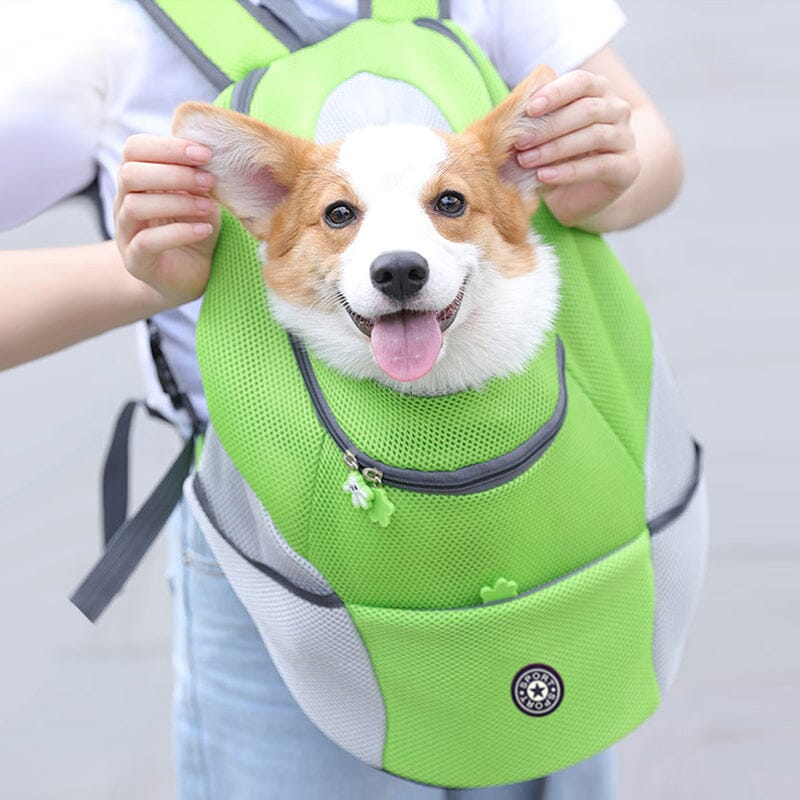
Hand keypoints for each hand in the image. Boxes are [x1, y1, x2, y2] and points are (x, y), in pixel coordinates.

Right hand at [114, 134, 220, 308]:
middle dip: (174, 173)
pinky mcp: (136, 261)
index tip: (204, 153)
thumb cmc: (193, 231)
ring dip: (178, 202)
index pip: (135, 149)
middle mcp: (124, 202)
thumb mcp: (201, 200)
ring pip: (135, 206)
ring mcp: (126, 233)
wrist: (186, 277)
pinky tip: (204, 230)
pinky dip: (179, 232)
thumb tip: (210, 154)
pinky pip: (148, 241)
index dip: (167, 146)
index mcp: (138, 181)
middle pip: (130, 173)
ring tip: (209, 208)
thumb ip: (198, 179)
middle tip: (209, 180)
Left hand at [515, 70, 640, 228]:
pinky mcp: (628, 168)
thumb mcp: (545, 135)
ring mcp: (626, 138)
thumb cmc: (557, 156)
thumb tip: (509, 112)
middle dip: (550, 126)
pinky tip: (544, 176)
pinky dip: (568, 171)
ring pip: (595, 135)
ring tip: (527, 160)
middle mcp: (617, 110)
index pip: (582, 82)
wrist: (578, 194)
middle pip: (588, 109)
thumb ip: (536, 119)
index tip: (529, 108)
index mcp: (598, 91)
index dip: (556, 92)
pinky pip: (600, 166)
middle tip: (520, 141)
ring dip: (556, 148)